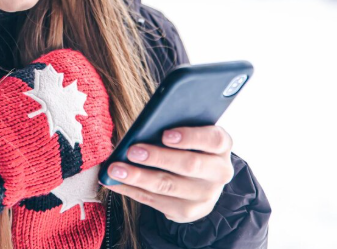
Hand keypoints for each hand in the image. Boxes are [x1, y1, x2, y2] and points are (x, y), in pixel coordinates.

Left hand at [102, 126, 234, 223]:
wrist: (200, 178)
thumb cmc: (187, 144)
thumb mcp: (189, 130)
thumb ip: (174, 124)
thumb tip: (144, 126)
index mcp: (222, 146)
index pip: (213, 139)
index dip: (190, 137)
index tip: (165, 134)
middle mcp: (219, 173)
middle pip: (189, 165)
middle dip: (158, 158)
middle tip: (132, 151)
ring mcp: (205, 196)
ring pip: (169, 187)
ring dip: (138, 177)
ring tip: (115, 169)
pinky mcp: (188, 212)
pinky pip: (155, 201)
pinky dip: (131, 190)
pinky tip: (114, 182)